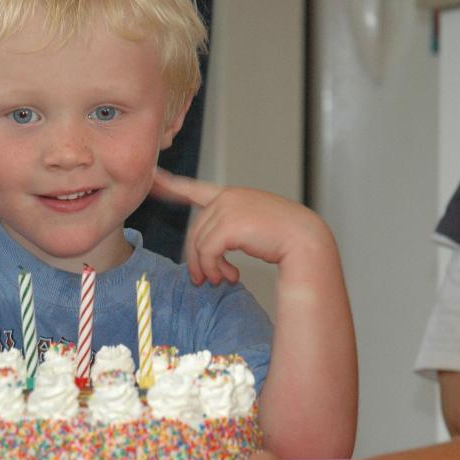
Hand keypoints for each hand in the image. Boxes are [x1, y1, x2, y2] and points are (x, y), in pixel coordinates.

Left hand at [150, 168, 334, 285]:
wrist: (307, 241)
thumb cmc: (287, 240)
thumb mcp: (254, 229)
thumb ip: (229, 233)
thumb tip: (206, 257)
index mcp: (233, 196)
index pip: (194, 189)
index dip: (170, 185)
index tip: (152, 178)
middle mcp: (228, 197)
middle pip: (196, 230)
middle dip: (197, 258)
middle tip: (202, 280)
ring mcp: (228, 207)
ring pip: (199, 243)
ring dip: (207, 267)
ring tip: (219, 280)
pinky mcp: (230, 223)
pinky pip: (208, 251)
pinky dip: (213, 268)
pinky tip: (228, 277)